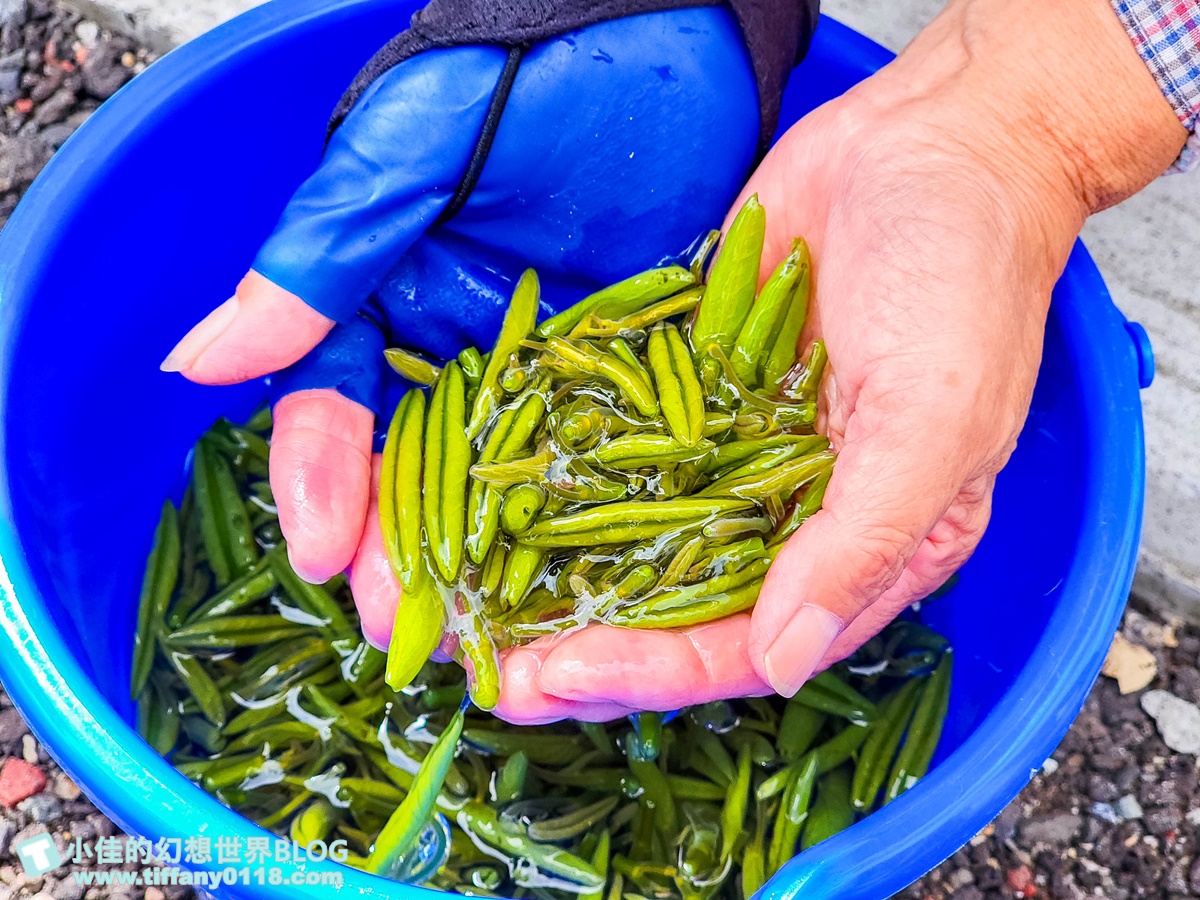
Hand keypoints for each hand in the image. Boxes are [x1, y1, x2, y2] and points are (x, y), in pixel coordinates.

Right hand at [160, 8, 763, 718]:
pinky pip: (595, 466)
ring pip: (501, 491)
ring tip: (490, 641)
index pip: (336, 410)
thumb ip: (321, 258)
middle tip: (412, 632)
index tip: (324, 555)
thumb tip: (200, 362)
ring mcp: (542, 376)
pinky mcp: (625, 381)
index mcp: (385, 303)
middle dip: (408, 556)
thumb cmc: (534, 75)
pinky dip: (586, 531)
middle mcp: (457, 353)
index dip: (323, 483)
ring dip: (490, 569)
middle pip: (417, 475)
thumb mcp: (413, 155)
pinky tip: (587, 590)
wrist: (675, 46)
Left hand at [529, 0, 1185, 711]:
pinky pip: (615, 444)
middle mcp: (790, 515)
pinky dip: (557, 472)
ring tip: (463, 600)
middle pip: (672, 606)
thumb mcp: (932, 421)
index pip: (746, 642)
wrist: (931, 144)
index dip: (649, 668)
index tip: (555, 676)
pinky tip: (490, 495)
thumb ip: (861, 542)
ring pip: (632, 538)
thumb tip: (783, 664)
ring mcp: (731, 452)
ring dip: (554, 574)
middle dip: (580, 641)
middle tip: (483, 668)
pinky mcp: (689, 390)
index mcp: (863, 548)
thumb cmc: (962, 280)